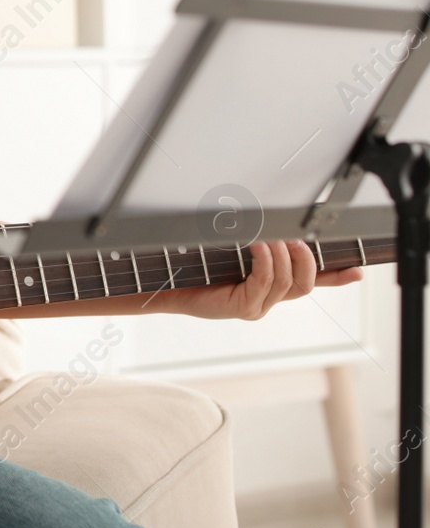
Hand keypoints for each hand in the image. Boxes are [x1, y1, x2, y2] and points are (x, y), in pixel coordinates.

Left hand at [163, 240, 362, 318]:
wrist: (169, 285)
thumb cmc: (198, 266)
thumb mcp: (233, 251)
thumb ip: (256, 244)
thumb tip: (270, 221)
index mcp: (271, 287)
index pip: (310, 284)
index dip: (335, 278)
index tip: (358, 270)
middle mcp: (268, 300)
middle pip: (305, 283)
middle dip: (307, 258)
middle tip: (297, 237)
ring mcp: (257, 306)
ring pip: (287, 282)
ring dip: (283, 254)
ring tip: (273, 236)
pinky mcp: (243, 307)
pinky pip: (265, 282)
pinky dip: (265, 260)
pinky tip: (258, 245)